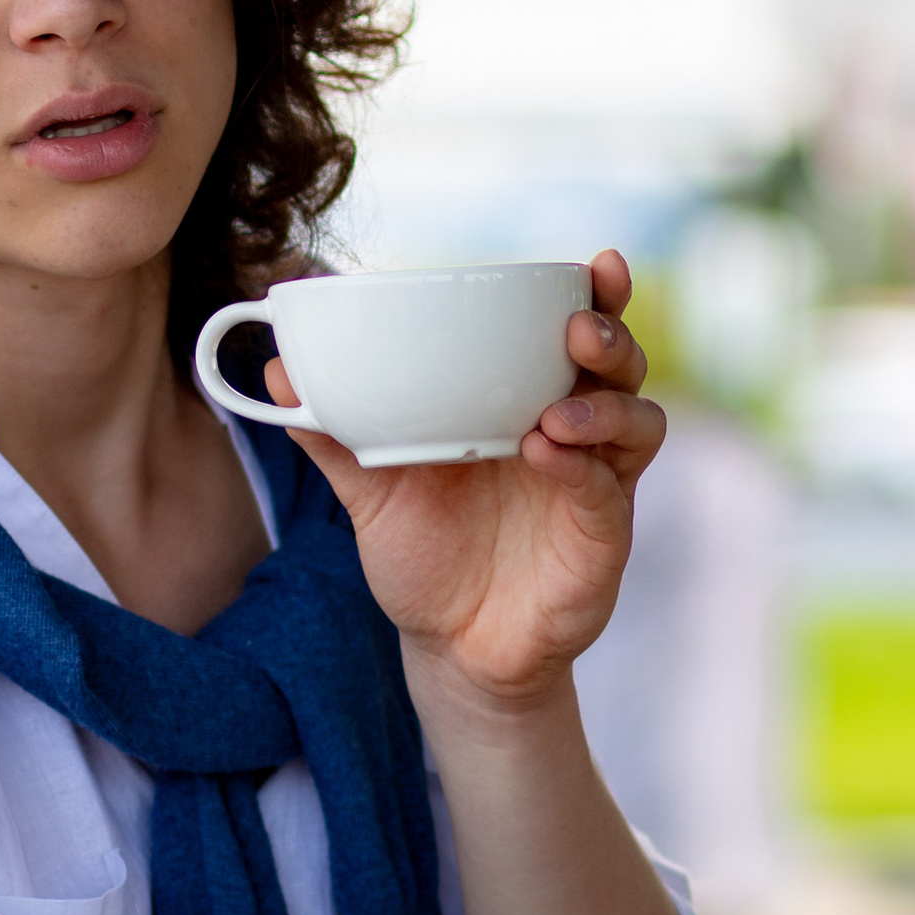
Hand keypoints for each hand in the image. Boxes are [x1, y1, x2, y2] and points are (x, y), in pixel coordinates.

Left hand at [268, 247, 661, 709]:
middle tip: (577, 326)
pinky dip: (580, 469)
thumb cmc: (427, 558)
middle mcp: (575, 438)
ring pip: (637, 424)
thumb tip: (276, 371)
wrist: (450, 651)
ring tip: (557, 411)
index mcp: (529, 405)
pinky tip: (545, 454)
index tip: (596, 263)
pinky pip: (606, 494)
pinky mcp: (601, 543)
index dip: (600, 296)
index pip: (579, 335)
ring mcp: (594, 489)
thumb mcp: (371, 489)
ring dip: (604, 405)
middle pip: (622, 367)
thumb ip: (334, 433)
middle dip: (610, 335)